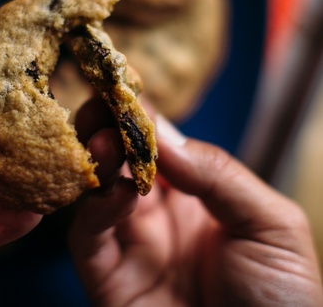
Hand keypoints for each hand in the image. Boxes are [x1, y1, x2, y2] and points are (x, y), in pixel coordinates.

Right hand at [69, 99, 322, 305]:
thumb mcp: (270, 226)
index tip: (126, 88)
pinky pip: (88, 237)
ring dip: (96, 161)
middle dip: (104, 128)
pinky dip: (96, 209)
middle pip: (117, 160)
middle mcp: (156, 212)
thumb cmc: (284, 301)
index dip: (140, 115)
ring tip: (106, 140)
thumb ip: (219, 174)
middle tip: (100, 106)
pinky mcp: (109, 278)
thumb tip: (163, 133)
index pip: (157, 143)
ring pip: (95, 192)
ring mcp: (131, 243)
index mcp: (194, 193)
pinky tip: (118, 193)